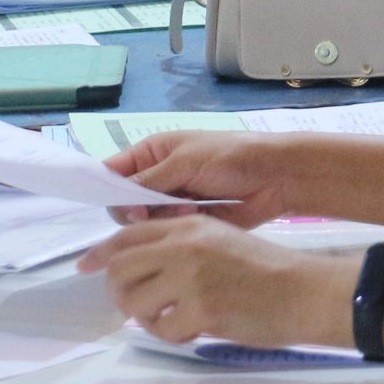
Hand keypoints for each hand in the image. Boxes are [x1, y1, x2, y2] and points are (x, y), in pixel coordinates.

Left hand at [77, 216, 359, 346]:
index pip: (127, 235)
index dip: (100, 253)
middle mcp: (183, 246)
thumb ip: (180, 247)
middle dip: (118, 291)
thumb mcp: (220, 240)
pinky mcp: (201, 310)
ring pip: (134, 301)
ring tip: (167, 319)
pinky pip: (161, 329)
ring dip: (144, 316)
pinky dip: (170, 335)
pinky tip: (191, 330)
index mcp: (187, 226)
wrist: (303, 292)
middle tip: (133, 306)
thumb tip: (141, 269)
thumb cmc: (266, 270)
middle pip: (120, 268)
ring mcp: (190, 278)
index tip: (84, 267)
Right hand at [103, 130, 296, 225]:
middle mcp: (157, 177)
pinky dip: (178, 226)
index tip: (123, 206)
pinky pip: (168, 230)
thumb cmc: (229, 157)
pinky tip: (199, 216)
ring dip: (163, 216)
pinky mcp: (189, 221)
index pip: (113, 172)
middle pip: (126, 202)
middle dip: (138, 209)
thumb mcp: (184, 162)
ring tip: (190, 209)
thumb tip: (117, 204)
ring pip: (146, 220)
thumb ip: (148, 182)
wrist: (275, 176)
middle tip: (156, 211)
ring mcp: (173, 200)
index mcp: (151, 153)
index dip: (108, 189)